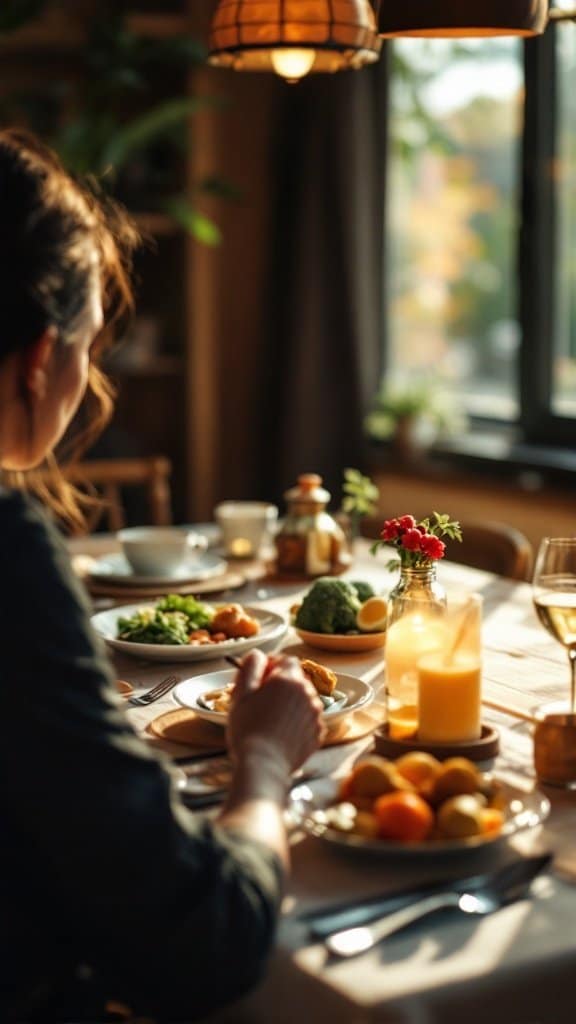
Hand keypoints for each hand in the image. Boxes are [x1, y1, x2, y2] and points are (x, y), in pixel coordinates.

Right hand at [227, 650, 324, 772]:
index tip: (259, 678)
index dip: (271, 665)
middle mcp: (308, 693)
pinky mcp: (318, 733)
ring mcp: (316, 714)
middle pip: (296, 679)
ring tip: (270, 719)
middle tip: (261, 700)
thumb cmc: (248, 729)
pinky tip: (281, 732)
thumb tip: (257, 654)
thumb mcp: (241, 692)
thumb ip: (250, 666)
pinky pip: (307, 718)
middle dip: (280, 684)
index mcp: (289, 680)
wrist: (263, 766)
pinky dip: (297, 720)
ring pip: (303, 699)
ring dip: (289, 702)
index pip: (286, 659)